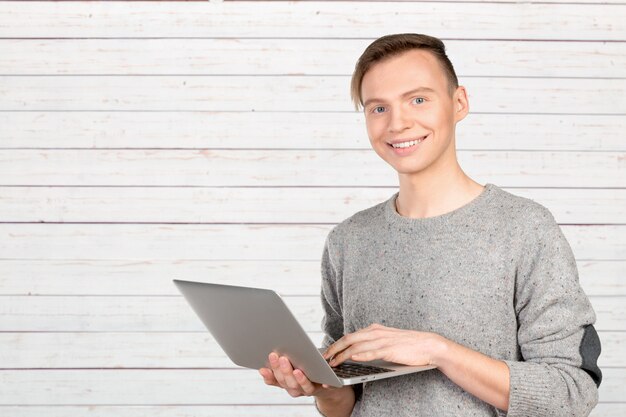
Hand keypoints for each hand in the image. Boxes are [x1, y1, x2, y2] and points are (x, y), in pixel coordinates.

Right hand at [259, 352, 342, 398]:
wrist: (325, 382)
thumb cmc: (304, 369)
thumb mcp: (289, 366)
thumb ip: (278, 364)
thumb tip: (265, 361)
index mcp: (285, 382)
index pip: (274, 380)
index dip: (269, 376)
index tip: (263, 368)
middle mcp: (296, 389)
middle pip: (287, 383)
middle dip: (283, 371)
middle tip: (281, 358)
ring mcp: (309, 389)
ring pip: (302, 387)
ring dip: (299, 379)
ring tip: (296, 371)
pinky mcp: (325, 388)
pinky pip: (324, 388)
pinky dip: (324, 385)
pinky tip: (324, 381)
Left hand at [322, 323, 445, 366]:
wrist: (428, 345)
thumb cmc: (408, 346)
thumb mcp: (386, 341)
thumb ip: (372, 343)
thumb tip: (356, 352)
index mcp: (374, 329)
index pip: (350, 336)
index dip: (336, 344)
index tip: (327, 352)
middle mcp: (375, 332)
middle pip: (349, 339)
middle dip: (334, 349)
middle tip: (324, 358)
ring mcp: (382, 340)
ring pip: (356, 346)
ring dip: (342, 354)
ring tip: (333, 363)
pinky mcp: (389, 349)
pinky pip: (371, 351)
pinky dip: (360, 354)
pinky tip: (352, 358)